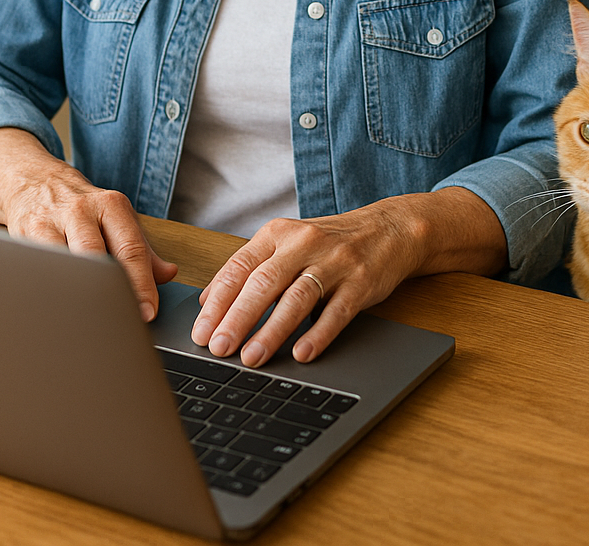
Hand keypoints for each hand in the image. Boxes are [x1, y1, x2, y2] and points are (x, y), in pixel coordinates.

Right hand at [0, 128, 176, 320]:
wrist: (34, 181)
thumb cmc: (81, 207)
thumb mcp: (116, 218)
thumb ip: (143, 248)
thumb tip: (168, 274)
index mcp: (111, 206)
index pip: (131, 248)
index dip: (141, 284)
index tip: (147, 312)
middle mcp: (82, 210)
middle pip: (97, 255)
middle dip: (111, 291)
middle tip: (121, 321)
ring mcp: (50, 222)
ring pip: (66, 263)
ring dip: (78, 293)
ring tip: (89, 320)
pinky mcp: (23, 236)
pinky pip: (39, 266)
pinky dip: (50, 289)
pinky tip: (58, 307)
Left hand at [191, 187, 505, 366]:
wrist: (388, 229)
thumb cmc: (328, 243)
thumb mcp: (285, 244)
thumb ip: (248, 269)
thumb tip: (206, 302)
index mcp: (278, 234)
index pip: (239, 268)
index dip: (217, 303)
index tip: (200, 332)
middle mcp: (303, 243)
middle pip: (263, 283)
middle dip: (237, 319)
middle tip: (218, 349)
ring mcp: (334, 261)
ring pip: (297, 298)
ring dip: (272, 331)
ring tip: (252, 358)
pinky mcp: (360, 281)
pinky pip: (336, 310)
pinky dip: (318, 333)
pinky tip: (302, 353)